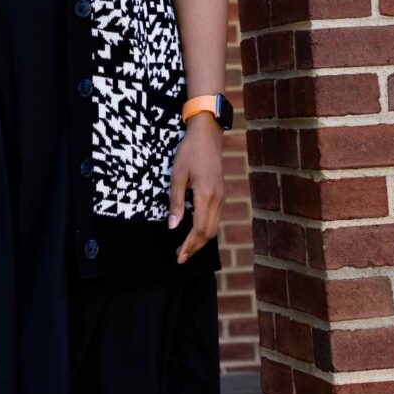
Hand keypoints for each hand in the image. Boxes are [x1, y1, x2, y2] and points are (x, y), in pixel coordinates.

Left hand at [170, 117, 224, 264]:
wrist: (207, 136)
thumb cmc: (189, 152)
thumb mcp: (177, 175)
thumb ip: (176, 202)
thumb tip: (173, 226)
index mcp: (206, 195)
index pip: (200, 229)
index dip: (190, 245)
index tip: (179, 255)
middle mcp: (217, 199)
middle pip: (209, 233)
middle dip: (195, 247)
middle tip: (180, 257)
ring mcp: (221, 197)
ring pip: (214, 227)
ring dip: (200, 241)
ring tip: (185, 248)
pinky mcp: (220, 194)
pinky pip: (215, 219)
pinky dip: (205, 230)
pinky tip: (194, 232)